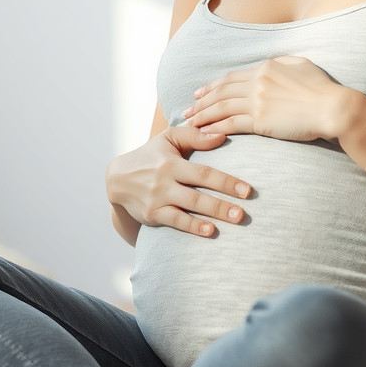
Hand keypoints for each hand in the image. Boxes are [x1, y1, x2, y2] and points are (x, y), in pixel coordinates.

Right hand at [106, 126, 251, 238]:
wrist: (118, 179)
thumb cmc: (151, 156)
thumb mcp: (168, 139)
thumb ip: (194, 136)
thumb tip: (222, 136)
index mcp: (171, 163)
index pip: (203, 172)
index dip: (226, 182)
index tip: (247, 190)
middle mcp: (164, 182)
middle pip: (198, 194)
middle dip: (222, 204)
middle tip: (244, 213)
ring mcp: (157, 200)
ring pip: (188, 209)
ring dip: (212, 216)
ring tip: (234, 220)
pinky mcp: (152, 215)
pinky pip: (175, 222)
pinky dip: (192, 227)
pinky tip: (209, 231)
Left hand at [182, 56, 349, 142]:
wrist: (334, 107)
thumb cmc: (323, 88)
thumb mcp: (301, 65)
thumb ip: (282, 63)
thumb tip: (271, 66)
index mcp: (266, 67)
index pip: (231, 77)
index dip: (212, 85)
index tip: (199, 92)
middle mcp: (257, 82)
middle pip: (221, 92)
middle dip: (201, 101)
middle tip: (187, 109)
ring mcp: (257, 101)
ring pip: (221, 107)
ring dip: (203, 115)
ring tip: (190, 122)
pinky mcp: (261, 121)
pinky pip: (231, 124)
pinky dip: (215, 127)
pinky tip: (204, 132)